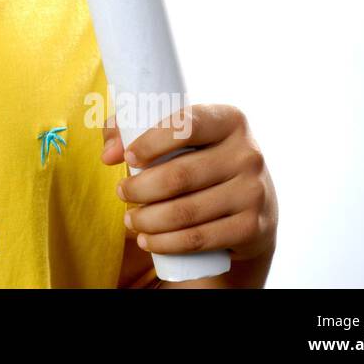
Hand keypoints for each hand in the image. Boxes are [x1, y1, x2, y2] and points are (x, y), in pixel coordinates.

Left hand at [101, 104, 276, 262]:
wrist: (253, 203)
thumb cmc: (200, 158)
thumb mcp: (177, 134)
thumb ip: (132, 128)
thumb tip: (109, 153)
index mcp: (229, 120)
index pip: (186, 125)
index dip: (150, 142)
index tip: (127, 157)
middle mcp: (249, 154)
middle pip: (179, 175)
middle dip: (139, 188)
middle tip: (122, 192)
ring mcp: (254, 192)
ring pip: (185, 212)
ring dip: (147, 220)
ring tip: (130, 219)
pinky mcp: (253, 228)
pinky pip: (199, 239)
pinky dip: (166, 243)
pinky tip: (148, 241)